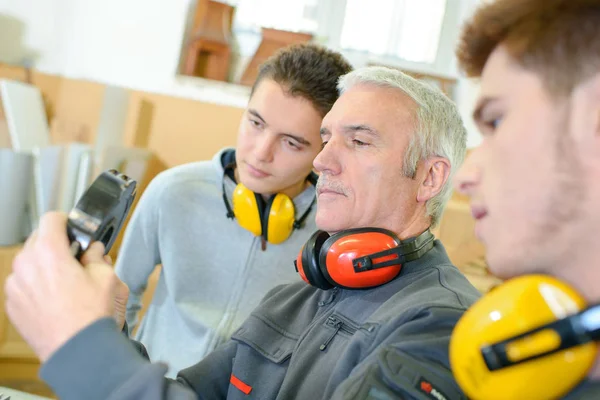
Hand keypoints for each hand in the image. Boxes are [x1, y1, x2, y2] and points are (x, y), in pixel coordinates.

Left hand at [5, 212, 122, 361]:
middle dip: (55, 245)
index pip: (51, 218)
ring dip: (43, 265)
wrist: (76, 350)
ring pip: (28, 263)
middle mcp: (25, 264)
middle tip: (74, 259)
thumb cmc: (90, 314)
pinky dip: (35, 285)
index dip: (66, 221)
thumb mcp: (106, 276)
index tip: (74, 230)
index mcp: (48, 251)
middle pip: (37, 240)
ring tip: (63, 282)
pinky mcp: (11, 304)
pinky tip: (53, 299)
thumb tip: (93, 251)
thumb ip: (97, 256)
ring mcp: (15, 285)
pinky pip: (22, 284)